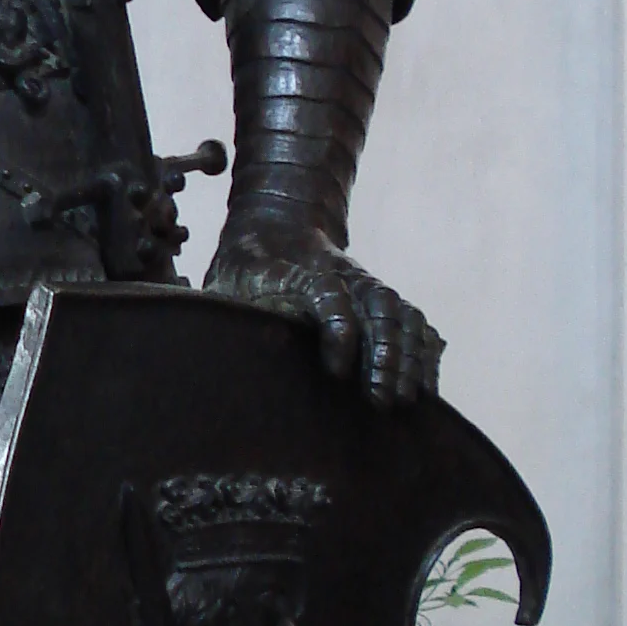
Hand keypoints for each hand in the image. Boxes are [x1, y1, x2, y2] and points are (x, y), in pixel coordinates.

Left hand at [206, 211, 441, 405]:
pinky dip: (424, 352)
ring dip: (407, 356)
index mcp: (294, 269)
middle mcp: (341, 274)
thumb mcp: (222, 287)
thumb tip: (200, 347)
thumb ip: (219, 313)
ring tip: (405, 399)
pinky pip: (413, 322)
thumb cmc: (243, 270)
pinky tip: (426, 386)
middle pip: (377, 305)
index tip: (337, 370)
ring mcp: (365, 284)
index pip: (326, 291)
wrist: (277, 225)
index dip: (337, 326)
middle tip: (379, 399)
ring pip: (400, 313)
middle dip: (383, 353)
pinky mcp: (380, 299)